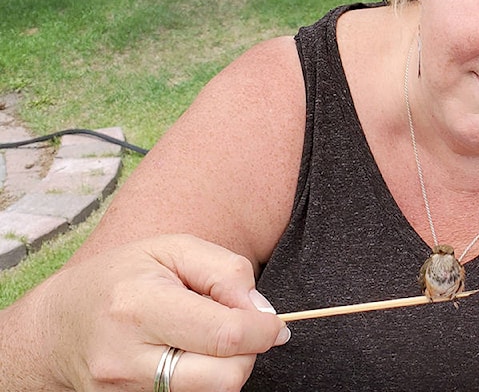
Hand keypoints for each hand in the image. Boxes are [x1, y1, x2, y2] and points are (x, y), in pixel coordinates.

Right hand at [15, 234, 288, 390]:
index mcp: (139, 306)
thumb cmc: (123, 277)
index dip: (264, 329)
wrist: (57, 327)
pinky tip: (188, 356)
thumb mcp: (173, 249)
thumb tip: (262, 313)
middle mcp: (128, 358)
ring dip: (226, 367)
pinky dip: (204, 379)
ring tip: (208, 338)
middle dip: (249, 353)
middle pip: (226, 378)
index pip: (227, 335)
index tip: (272, 322)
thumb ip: (226, 272)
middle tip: (240, 329)